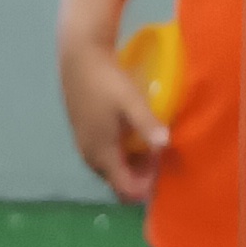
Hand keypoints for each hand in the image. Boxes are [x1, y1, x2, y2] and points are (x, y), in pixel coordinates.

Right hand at [58, 31, 168, 204]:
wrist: (79, 56)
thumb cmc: (106, 79)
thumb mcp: (131, 101)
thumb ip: (147, 124)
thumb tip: (166, 145)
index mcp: (101, 154)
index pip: (125, 190)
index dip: (146, 186)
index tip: (161, 164)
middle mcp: (90, 157)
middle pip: (118, 182)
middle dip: (141, 176)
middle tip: (159, 153)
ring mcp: (85, 145)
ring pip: (112, 168)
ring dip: (132, 163)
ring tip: (149, 142)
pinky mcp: (84, 133)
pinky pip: (106, 156)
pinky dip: (122, 153)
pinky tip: (133, 132)